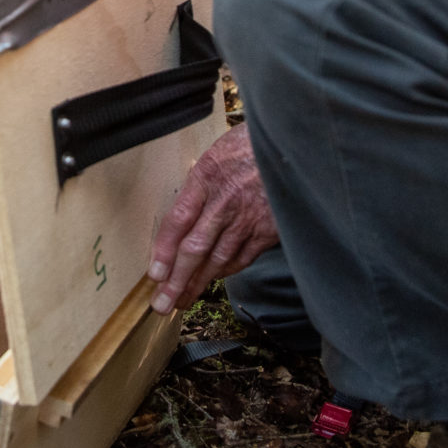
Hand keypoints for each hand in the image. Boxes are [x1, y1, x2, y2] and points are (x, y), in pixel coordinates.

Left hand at [147, 123, 278, 313]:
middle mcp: (226, 200)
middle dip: (176, 280)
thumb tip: (179, 217)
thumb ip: (198, 184)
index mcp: (207, 176)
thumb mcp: (217, 152)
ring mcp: (249, 218)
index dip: (164, 250)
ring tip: (182, 301)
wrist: (294, 143)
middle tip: (162, 304)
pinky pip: (242, 258)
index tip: (154, 274)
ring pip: (218, 259)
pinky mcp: (269, 229)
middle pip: (195, 248)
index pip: (178, 219)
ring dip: (198, 284)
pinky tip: (212, 280)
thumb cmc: (250, 145)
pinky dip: (225, 272)